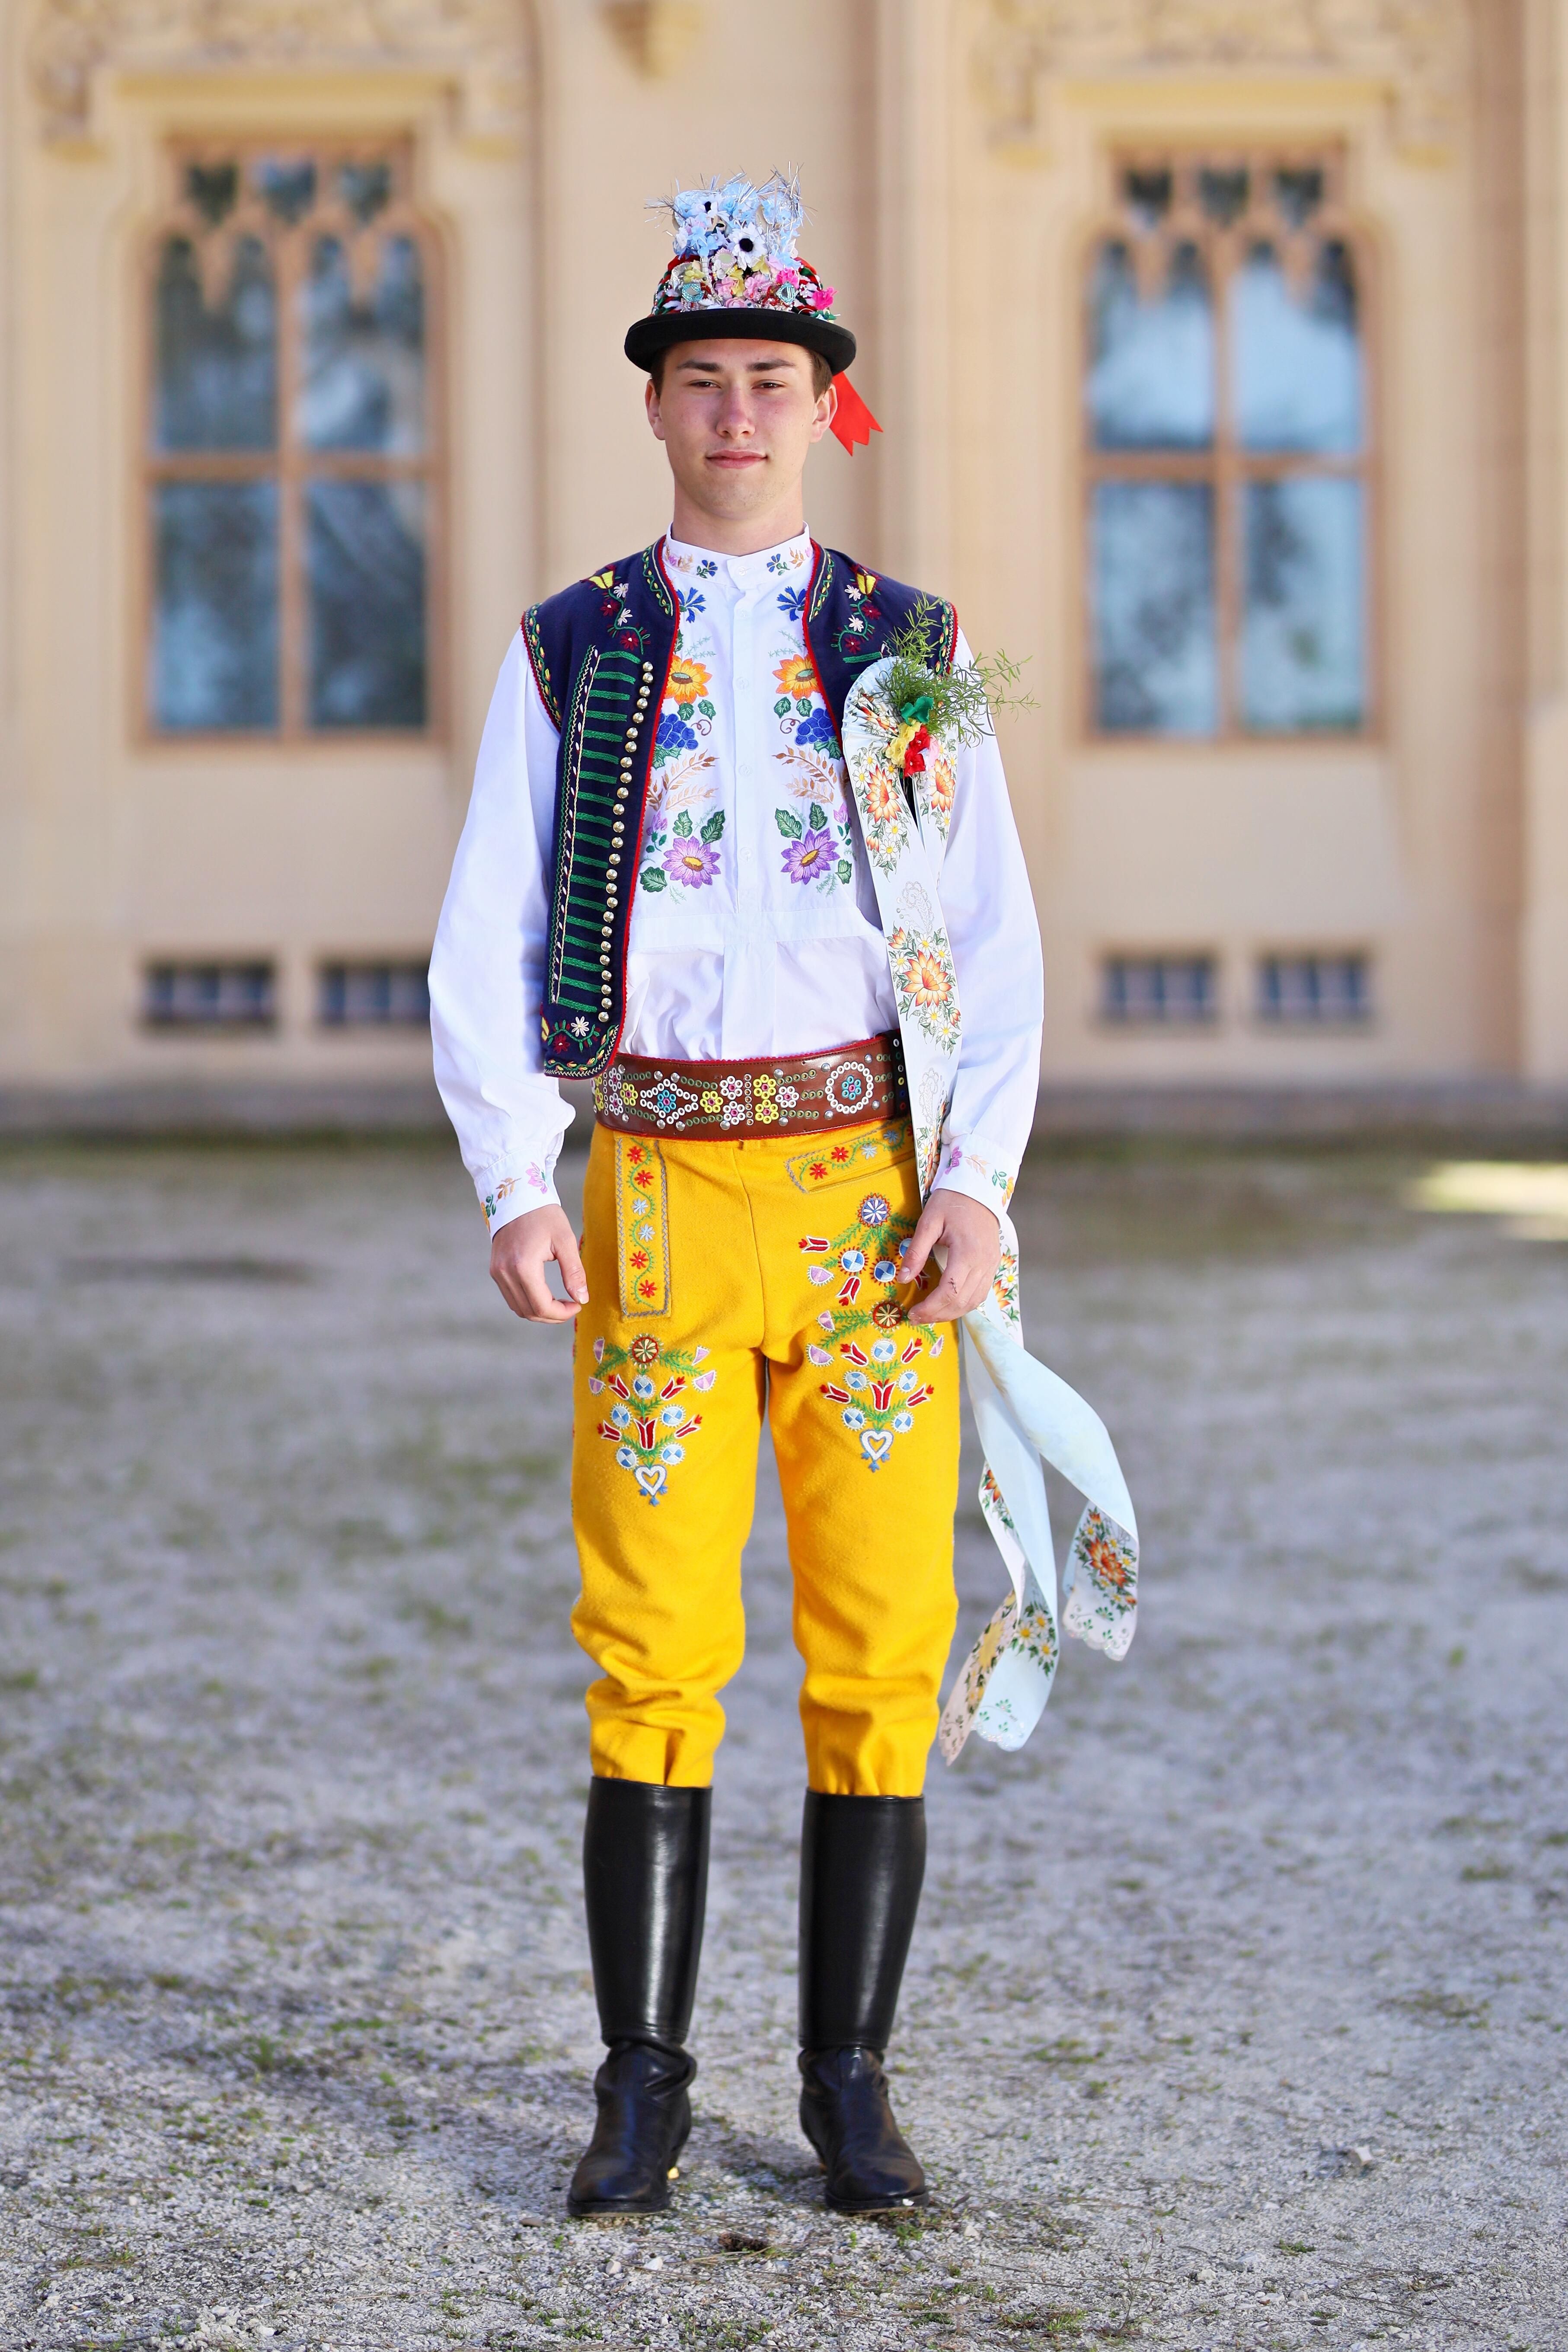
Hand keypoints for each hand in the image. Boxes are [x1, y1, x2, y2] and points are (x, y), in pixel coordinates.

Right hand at [490, 1204, 588, 1322]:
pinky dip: (528, 1303)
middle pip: (529, 1312)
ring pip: (518, 1309)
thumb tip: (582, 1299)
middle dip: (553, 1316)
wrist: (517, 1196)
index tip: (578, 1305)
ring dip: (540, 1312)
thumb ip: (574, 1272)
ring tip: (559, 1303)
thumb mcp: (565, 1240)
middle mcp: (505, 1273)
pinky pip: (511, 1297)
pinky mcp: (495, 1270)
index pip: (542, 1306)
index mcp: (523, 1266)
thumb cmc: (543, 1215)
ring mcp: (497, 1272)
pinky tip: (544, 1295)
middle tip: (572, 1306)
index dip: (562, 1314)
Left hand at [901, 1188, 1000, 1324]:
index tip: (913, 1313)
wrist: (979, 1190)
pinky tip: (948, 1305)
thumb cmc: (952, 1202)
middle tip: (917, 1317)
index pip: (950, 1291)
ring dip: (951, 1313)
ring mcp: (991, 1266)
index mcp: (967, 1253)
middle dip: (937, 1315)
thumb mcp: (929, 1221)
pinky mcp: (993, 1265)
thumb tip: (902, 1278)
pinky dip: (964, 1304)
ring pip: (973, 1302)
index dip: (931, 1308)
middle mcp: (983, 1264)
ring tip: (930, 1315)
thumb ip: (916, 1251)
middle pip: (961, 1302)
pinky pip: (980, 1293)